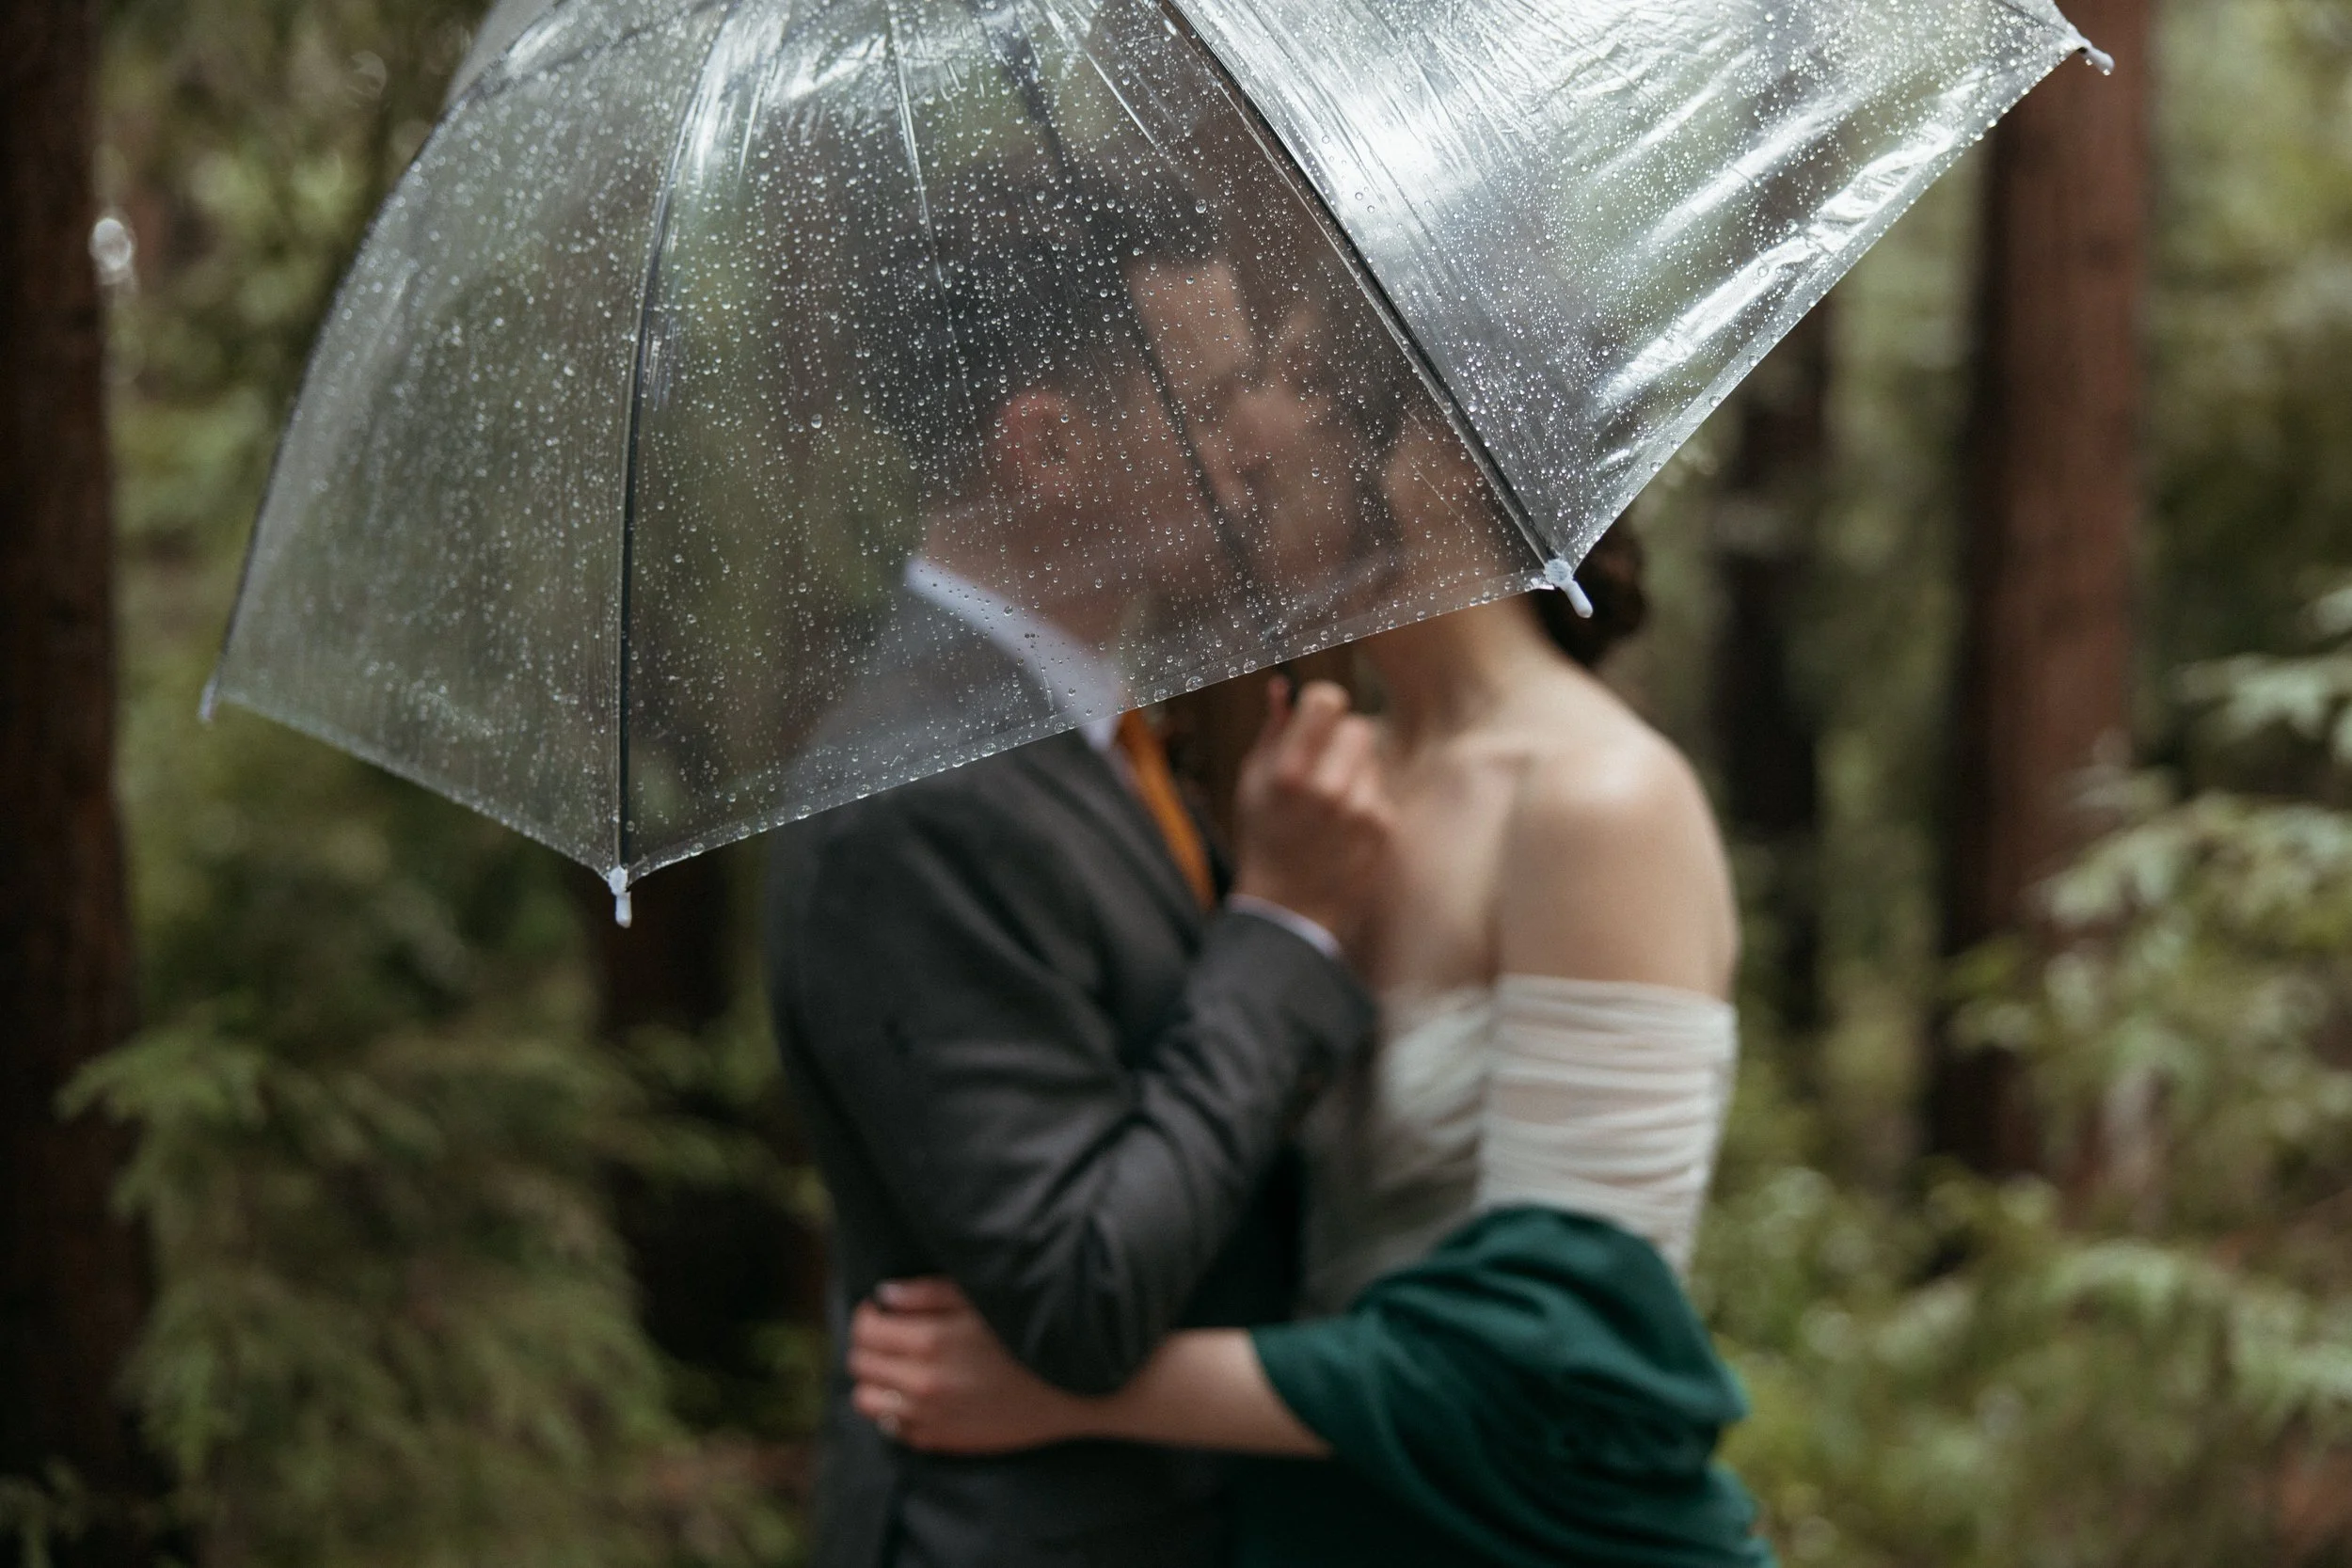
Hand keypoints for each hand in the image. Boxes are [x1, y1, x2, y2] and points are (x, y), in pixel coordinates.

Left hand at [849, 1278, 1093, 1453]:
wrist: (1072, 1390)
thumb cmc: (1028, 1334)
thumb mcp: (981, 1300)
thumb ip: (927, 1294)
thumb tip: (883, 1295)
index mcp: (931, 1342)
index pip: (866, 1330)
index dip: (868, 1315)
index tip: (881, 1310)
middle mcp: (923, 1384)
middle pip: (860, 1364)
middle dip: (868, 1345)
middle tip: (889, 1334)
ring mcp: (930, 1418)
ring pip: (866, 1401)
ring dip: (875, 1380)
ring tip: (898, 1366)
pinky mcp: (943, 1441)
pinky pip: (893, 1429)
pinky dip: (896, 1409)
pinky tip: (920, 1392)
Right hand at [1230, 678, 1392, 953]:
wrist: (1289, 908)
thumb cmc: (1263, 837)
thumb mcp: (1251, 783)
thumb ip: (1271, 732)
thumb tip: (1282, 686)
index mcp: (1289, 772)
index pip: (1328, 700)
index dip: (1323, 703)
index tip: (1316, 717)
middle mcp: (1329, 789)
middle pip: (1358, 726)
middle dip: (1341, 738)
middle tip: (1322, 762)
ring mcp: (1361, 810)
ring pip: (1372, 759)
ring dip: (1354, 770)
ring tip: (1329, 801)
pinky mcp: (1383, 829)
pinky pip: (1380, 790)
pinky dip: (1364, 799)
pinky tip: (1342, 825)